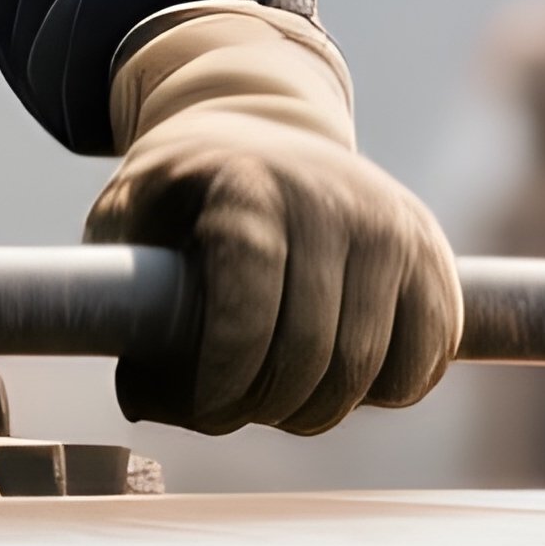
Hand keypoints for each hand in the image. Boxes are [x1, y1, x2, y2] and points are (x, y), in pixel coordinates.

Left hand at [86, 3, 460, 435]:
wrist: (258, 132)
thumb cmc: (178, 200)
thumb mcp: (124, 222)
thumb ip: (115, 301)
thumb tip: (143, 397)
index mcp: (245, 187)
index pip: (249, 309)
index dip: (227, 380)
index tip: (207, 411)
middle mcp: (329, 198)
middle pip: (317, 352)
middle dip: (270, 406)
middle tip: (236, 413)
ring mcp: (389, 221)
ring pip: (374, 365)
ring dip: (322, 409)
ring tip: (282, 403)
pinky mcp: (429, 249)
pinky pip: (428, 352)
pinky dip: (387, 391)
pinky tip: (344, 385)